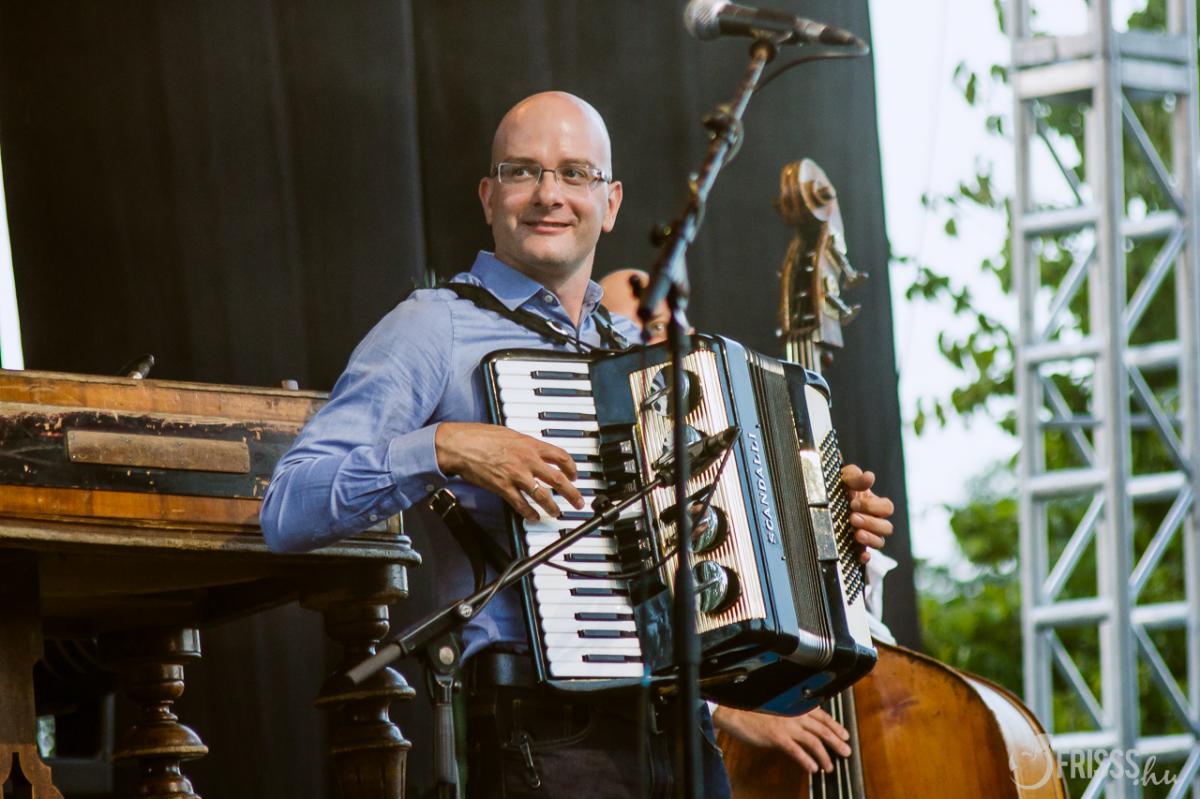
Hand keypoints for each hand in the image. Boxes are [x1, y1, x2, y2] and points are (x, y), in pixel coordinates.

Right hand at [434, 422, 584, 521]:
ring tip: (558, 513)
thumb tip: (534, 451)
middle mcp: (527, 460)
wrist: (461, 445)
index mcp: (531, 445)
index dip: (572, 468)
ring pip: (543, 495)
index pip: (561, 456)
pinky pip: (521, 504)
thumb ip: (525, 445)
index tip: (574, 475)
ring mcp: (516, 476)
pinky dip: (529, 513)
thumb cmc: (481, 436)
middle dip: (572, 493)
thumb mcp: (510, 434)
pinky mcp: (503, 488)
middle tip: (578, 501)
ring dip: (553, 507)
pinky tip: (534, 517)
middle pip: (558, 479)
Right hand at [712, 706, 850, 773]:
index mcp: (796, 706)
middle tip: (846, 752)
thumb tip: (802, 727)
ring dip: (824, 756)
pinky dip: (807, 761)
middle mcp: (795, 715)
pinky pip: (797, 751)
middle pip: (823, 730)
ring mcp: (788, 726)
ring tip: (830, 766)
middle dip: (837, 742)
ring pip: (814, 742)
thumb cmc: (753, 710)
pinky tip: (812, 768)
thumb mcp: (777, 708)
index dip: (836, 726)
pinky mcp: (778, 737)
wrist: (735, 711)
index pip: (822, 716)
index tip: (844, 735)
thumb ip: (791, 716)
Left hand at [841, 463, 894, 563]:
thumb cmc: (837, 487)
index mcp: (874, 504)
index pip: (887, 508)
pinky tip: (861, 555)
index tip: (853, 503)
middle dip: (870, 523)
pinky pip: (866, 557)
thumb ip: (855, 476)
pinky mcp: (856, 548)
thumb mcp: (844, 478)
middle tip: (852, 518)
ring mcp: (866, 535)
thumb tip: (869, 477)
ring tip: (856, 534)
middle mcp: (873, 521)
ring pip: (880, 542)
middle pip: (887, 527)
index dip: (873, 506)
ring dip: (870, 538)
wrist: (819, 501)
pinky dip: (865, 557)